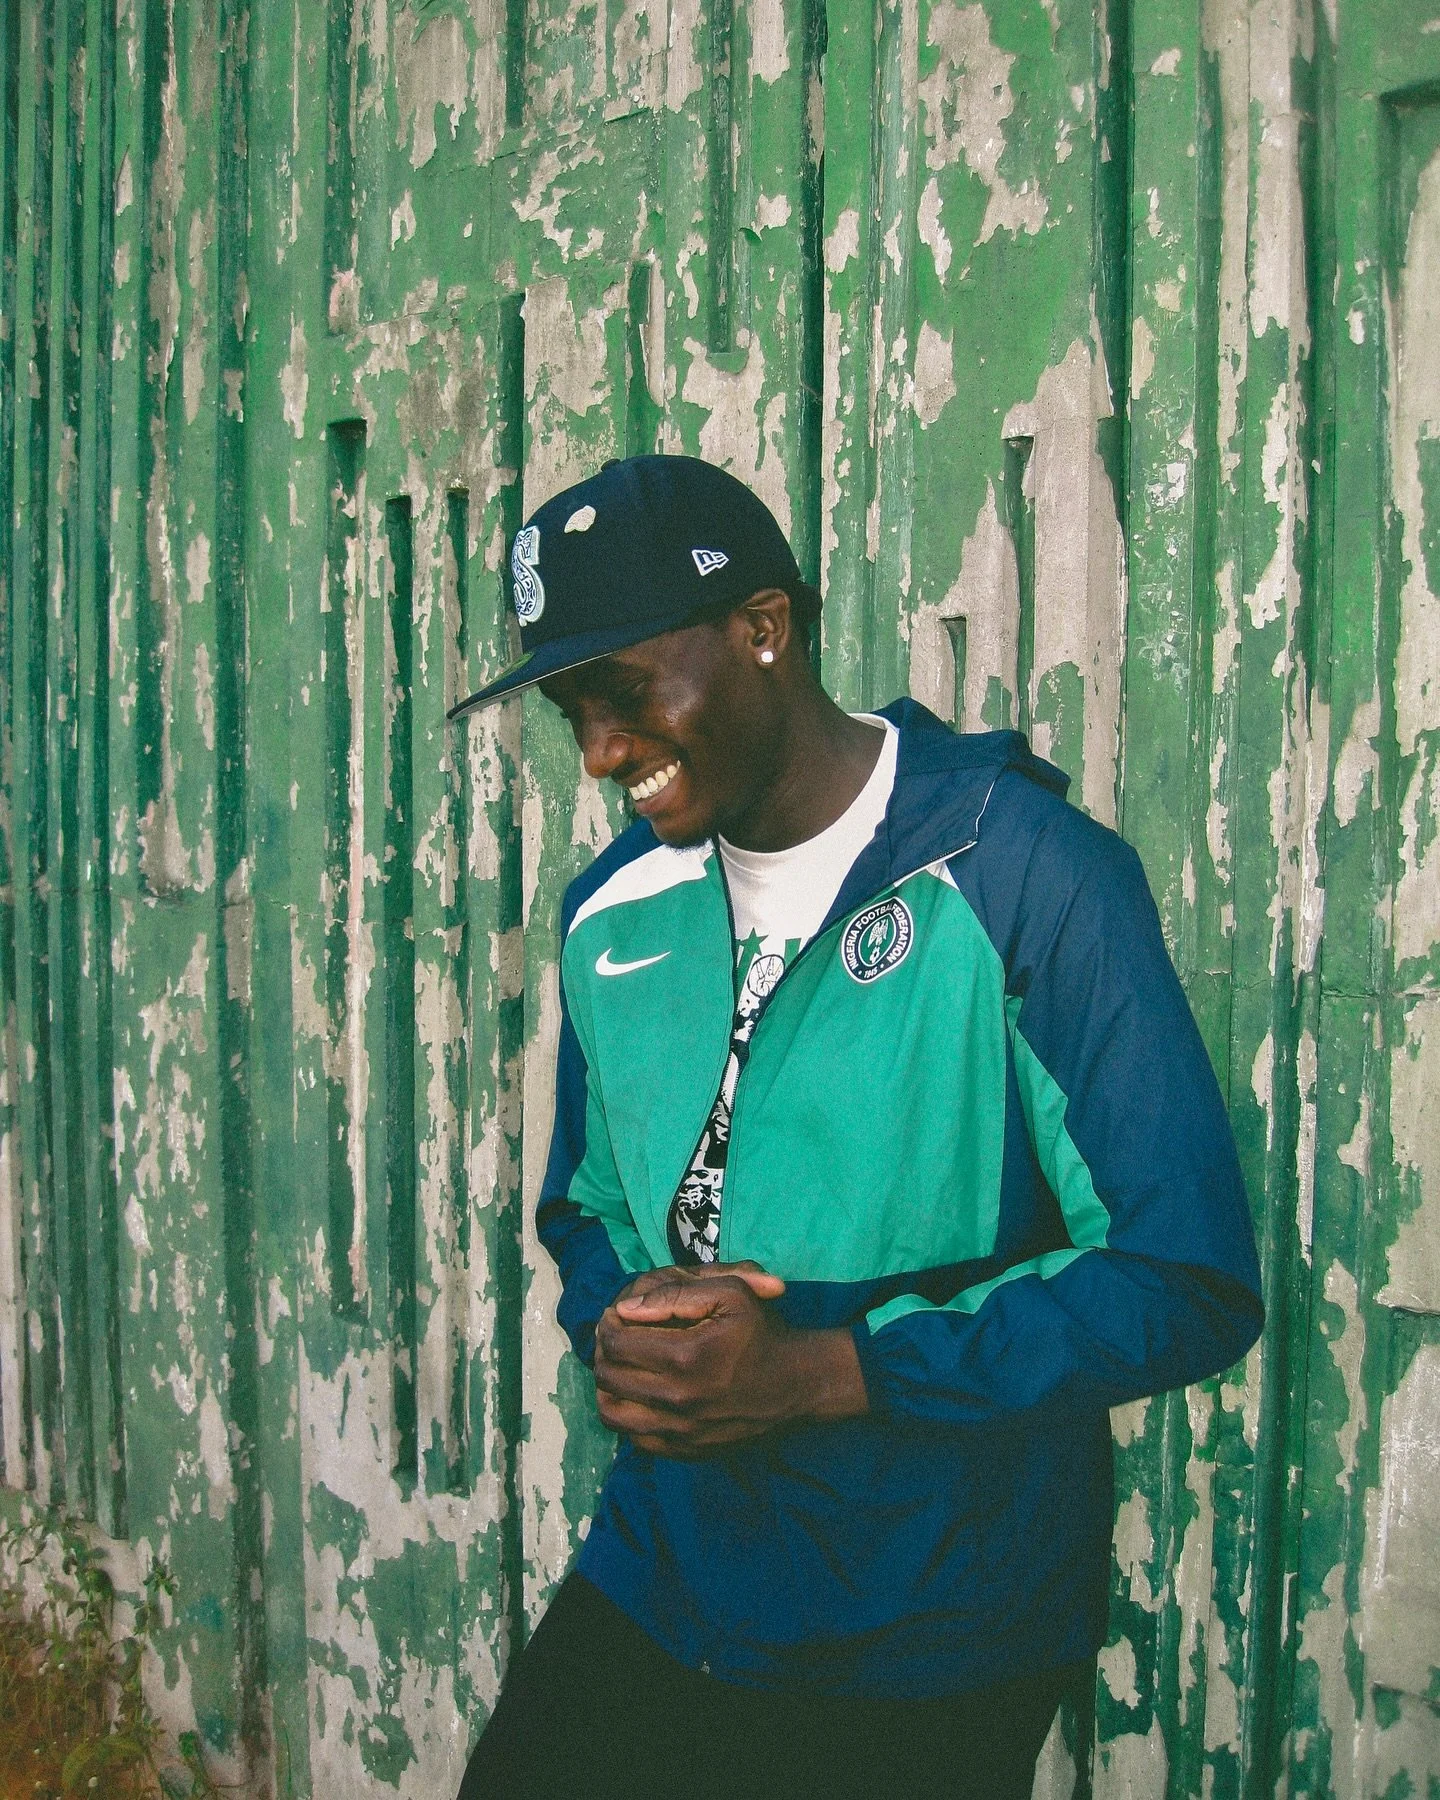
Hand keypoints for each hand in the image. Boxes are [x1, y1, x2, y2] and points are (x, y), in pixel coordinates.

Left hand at [593, 1263, 866, 1457]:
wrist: (795, 1385)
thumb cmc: (761, 1333)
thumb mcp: (730, 1293)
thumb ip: (674, 1294)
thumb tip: (625, 1309)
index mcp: (685, 1357)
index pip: (616, 1342)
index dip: (609, 1323)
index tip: (618, 1314)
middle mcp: (677, 1400)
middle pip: (607, 1375)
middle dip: (605, 1350)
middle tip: (618, 1336)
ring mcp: (679, 1432)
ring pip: (611, 1412)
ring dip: (608, 1385)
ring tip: (622, 1367)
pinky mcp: (683, 1451)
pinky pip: (632, 1438)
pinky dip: (627, 1415)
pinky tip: (640, 1394)